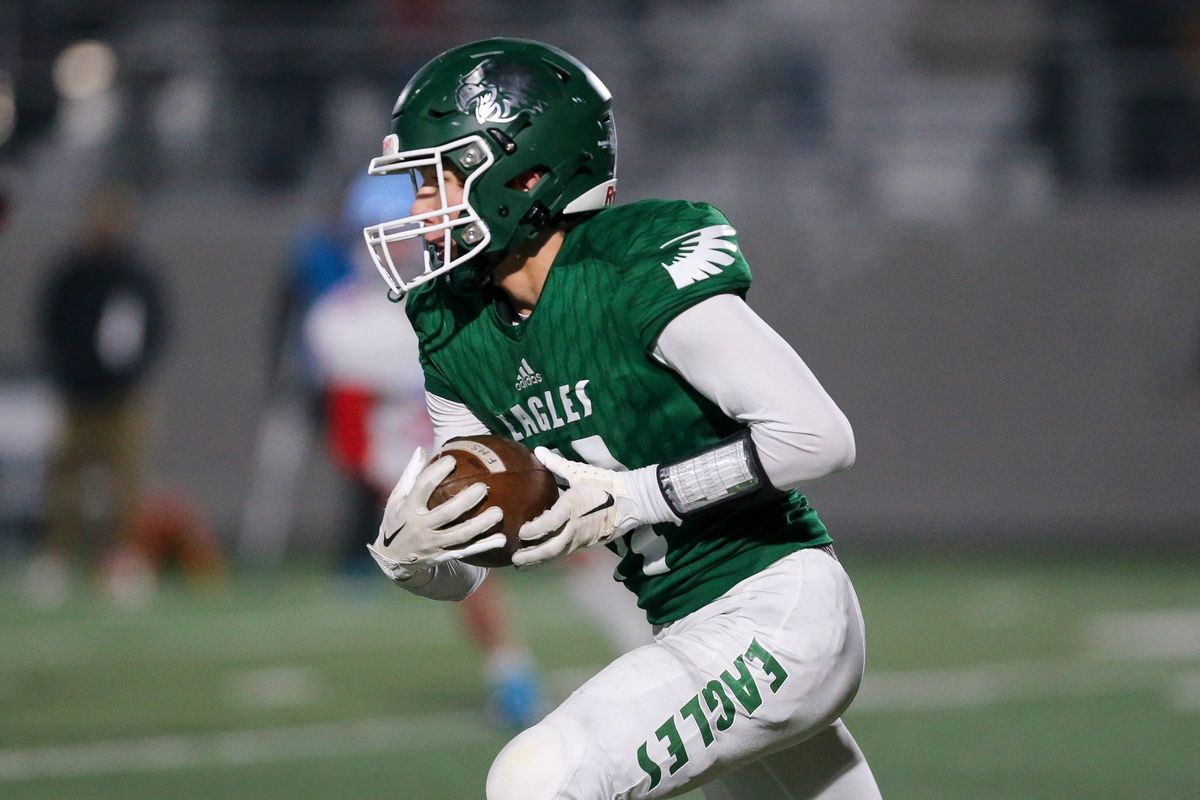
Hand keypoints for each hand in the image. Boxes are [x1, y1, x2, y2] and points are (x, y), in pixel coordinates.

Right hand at [367, 448, 504, 580]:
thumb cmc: (397, 521)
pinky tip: (502, 539)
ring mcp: (433, 544)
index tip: (452, 459)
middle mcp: (420, 527)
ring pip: (460, 535)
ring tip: (499, 513)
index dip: (436, 473)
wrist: (393, 559)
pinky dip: (484, 545)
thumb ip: (410, 475)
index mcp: (408, 509)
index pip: (422, 488)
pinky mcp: (443, 555)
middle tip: (483, 488)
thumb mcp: (397, 499)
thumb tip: (421, 450)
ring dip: (481, 525)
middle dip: (466, 501)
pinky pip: (467, 551)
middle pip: (446, 514)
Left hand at [513, 447, 647, 566]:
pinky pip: (566, 552)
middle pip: (551, 547)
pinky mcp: (588, 544)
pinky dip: (552, 557)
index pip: (548, 524)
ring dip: (540, 561)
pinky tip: (541, 559)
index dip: (533, 531)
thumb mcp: (579, 472)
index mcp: (572, 507)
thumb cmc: (605, 484)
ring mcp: (583, 538)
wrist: (632, 500)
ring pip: (558, 554)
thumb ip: (556, 464)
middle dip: (532, 556)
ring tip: (522, 565)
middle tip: (514, 560)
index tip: (521, 532)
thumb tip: (538, 450)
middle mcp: (576, 527)